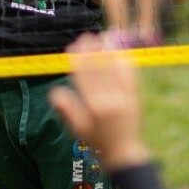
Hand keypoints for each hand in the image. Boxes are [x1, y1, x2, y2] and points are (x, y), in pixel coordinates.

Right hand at [49, 34, 150, 169]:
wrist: (124, 153)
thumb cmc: (97, 141)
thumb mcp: (77, 130)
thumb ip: (66, 110)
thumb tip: (54, 92)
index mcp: (94, 107)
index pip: (85, 76)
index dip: (79, 59)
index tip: (74, 45)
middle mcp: (110, 100)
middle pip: (99, 69)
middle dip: (92, 50)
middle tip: (86, 35)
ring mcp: (125, 98)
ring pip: (115, 69)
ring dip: (108, 51)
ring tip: (102, 37)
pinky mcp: (135, 97)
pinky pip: (130, 75)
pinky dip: (124, 61)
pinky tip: (119, 51)